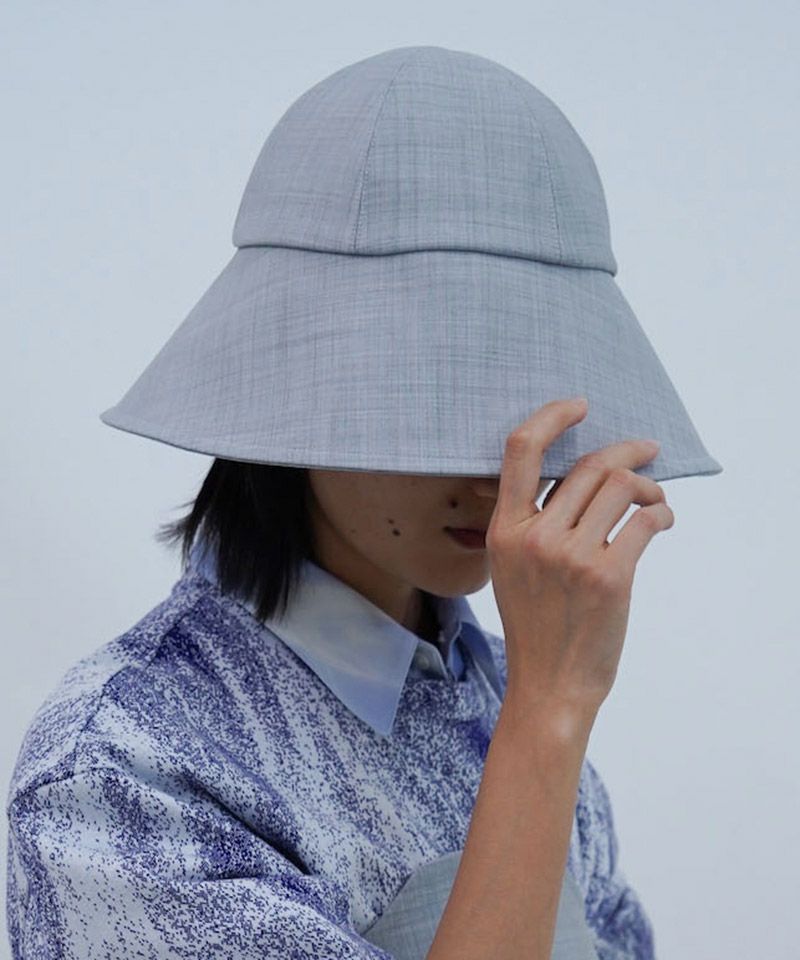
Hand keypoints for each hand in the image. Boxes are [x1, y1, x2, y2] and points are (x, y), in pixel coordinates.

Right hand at [486, 397, 673, 720]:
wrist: (549, 684)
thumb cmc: (535, 625)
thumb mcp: (511, 568)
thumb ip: (530, 523)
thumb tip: (578, 479)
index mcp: (505, 530)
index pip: (521, 450)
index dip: (552, 417)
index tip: (580, 406)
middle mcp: (535, 536)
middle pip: (591, 466)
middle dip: (629, 452)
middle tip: (649, 450)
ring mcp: (571, 556)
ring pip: (623, 487)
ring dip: (651, 487)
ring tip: (657, 500)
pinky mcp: (609, 577)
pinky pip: (646, 522)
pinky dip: (663, 515)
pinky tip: (664, 522)